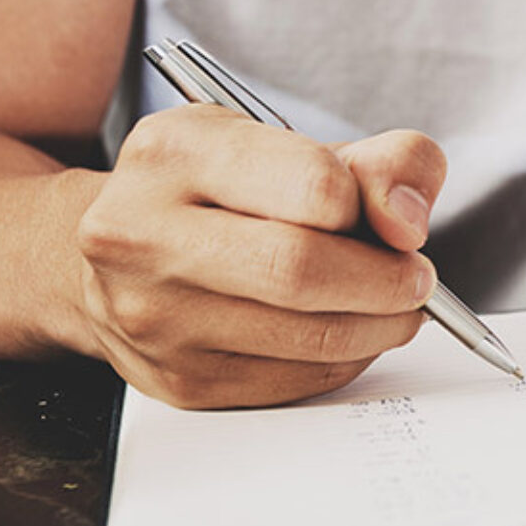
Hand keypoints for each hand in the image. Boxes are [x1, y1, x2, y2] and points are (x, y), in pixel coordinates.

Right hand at [73, 105, 446, 407]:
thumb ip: (378, 161)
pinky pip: (297, 380)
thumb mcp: (289, 144)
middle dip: (387, 281)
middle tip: (416, 279)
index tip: (402, 226)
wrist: (109, 258)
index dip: (378, 209)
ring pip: (309, 336)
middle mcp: (141, 233)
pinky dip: (346, 359)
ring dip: (380, 326)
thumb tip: (408, 219)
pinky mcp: (177, 380)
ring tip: (393, 305)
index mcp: (176, 153)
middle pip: (303, 271)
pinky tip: (346, 331)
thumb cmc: (218, 194)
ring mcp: (152, 315)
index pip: (313, 186)